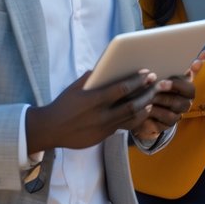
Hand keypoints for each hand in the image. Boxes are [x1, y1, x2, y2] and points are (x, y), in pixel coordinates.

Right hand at [26, 70, 157, 153]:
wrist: (49, 129)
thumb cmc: (63, 105)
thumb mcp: (75, 88)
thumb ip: (92, 77)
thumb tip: (107, 66)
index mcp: (93, 100)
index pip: (121, 89)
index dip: (137, 81)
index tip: (148, 73)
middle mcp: (100, 115)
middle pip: (132, 105)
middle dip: (147, 94)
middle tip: (156, 85)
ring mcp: (102, 128)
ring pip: (131, 119)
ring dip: (144, 108)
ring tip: (152, 100)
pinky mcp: (102, 137)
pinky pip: (123, 128)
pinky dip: (133, 120)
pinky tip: (140, 113)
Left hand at [132, 51, 204, 142]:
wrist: (150, 106)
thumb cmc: (163, 88)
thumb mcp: (173, 75)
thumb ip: (189, 67)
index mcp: (188, 92)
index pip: (189, 89)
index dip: (177, 85)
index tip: (163, 81)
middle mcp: (185, 105)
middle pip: (180, 102)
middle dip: (165, 96)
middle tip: (152, 91)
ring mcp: (176, 117)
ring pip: (170, 114)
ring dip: (157, 106)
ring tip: (145, 99)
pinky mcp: (165, 127)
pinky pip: (160, 124)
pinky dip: (151, 117)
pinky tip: (143, 110)